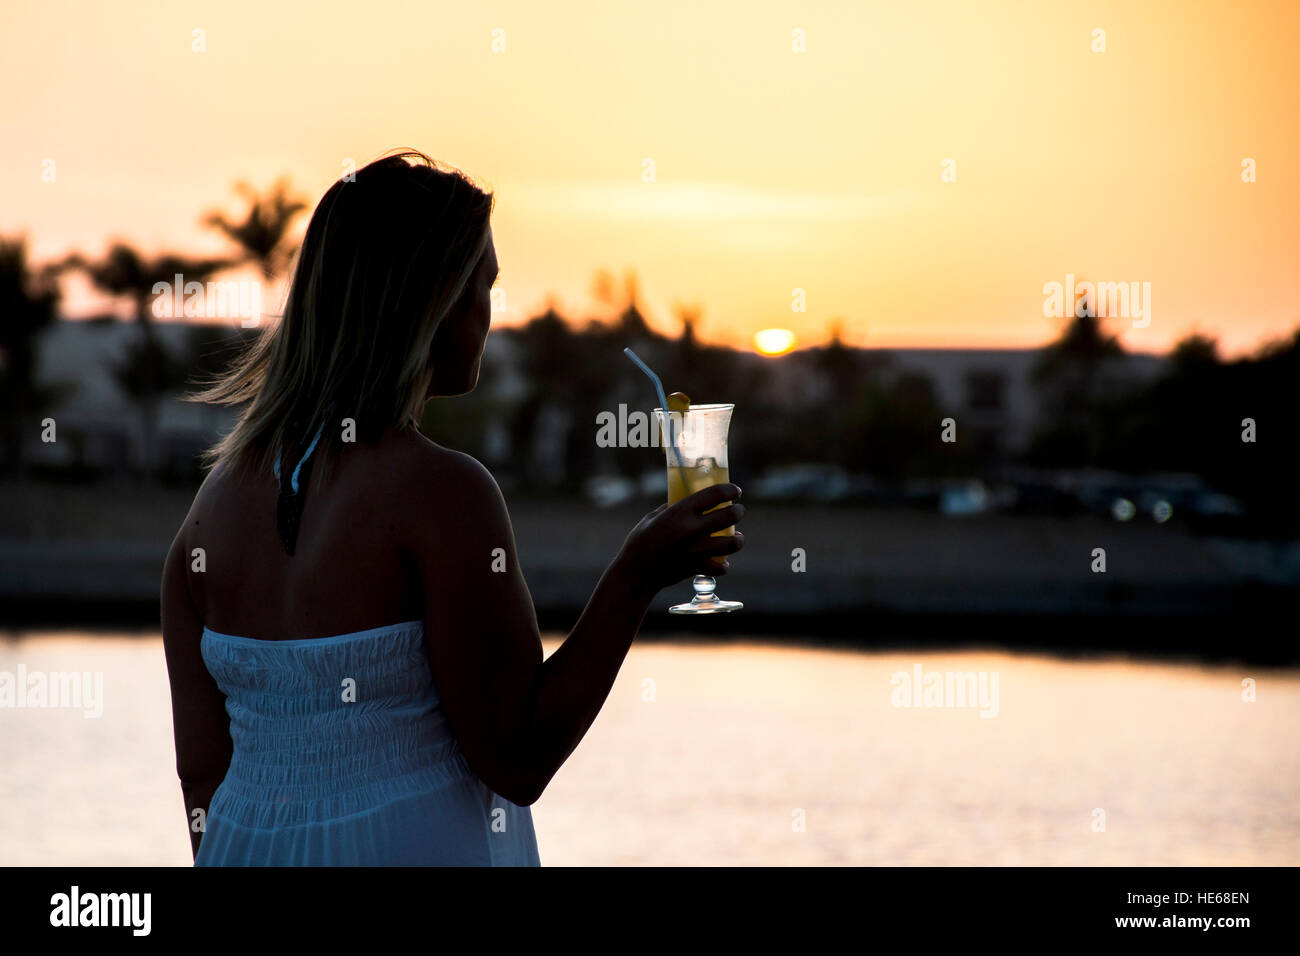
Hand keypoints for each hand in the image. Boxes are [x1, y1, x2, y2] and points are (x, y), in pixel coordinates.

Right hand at [612, 483, 745, 597]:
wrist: (635, 573)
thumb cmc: (640, 541)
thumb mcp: (653, 517)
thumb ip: (672, 508)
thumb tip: (686, 499)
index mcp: (680, 512)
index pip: (715, 494)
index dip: (730, 490)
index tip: (735, 491)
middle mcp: (691, 529)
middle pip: (729, 516)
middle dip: (738, 512)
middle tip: (738, 511)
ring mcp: (696, 550)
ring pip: (732, 543)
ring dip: (738, 539)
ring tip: (737, 537)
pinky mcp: (697, 568)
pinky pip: (721, 567)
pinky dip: (723, 564)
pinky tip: (720, 561)